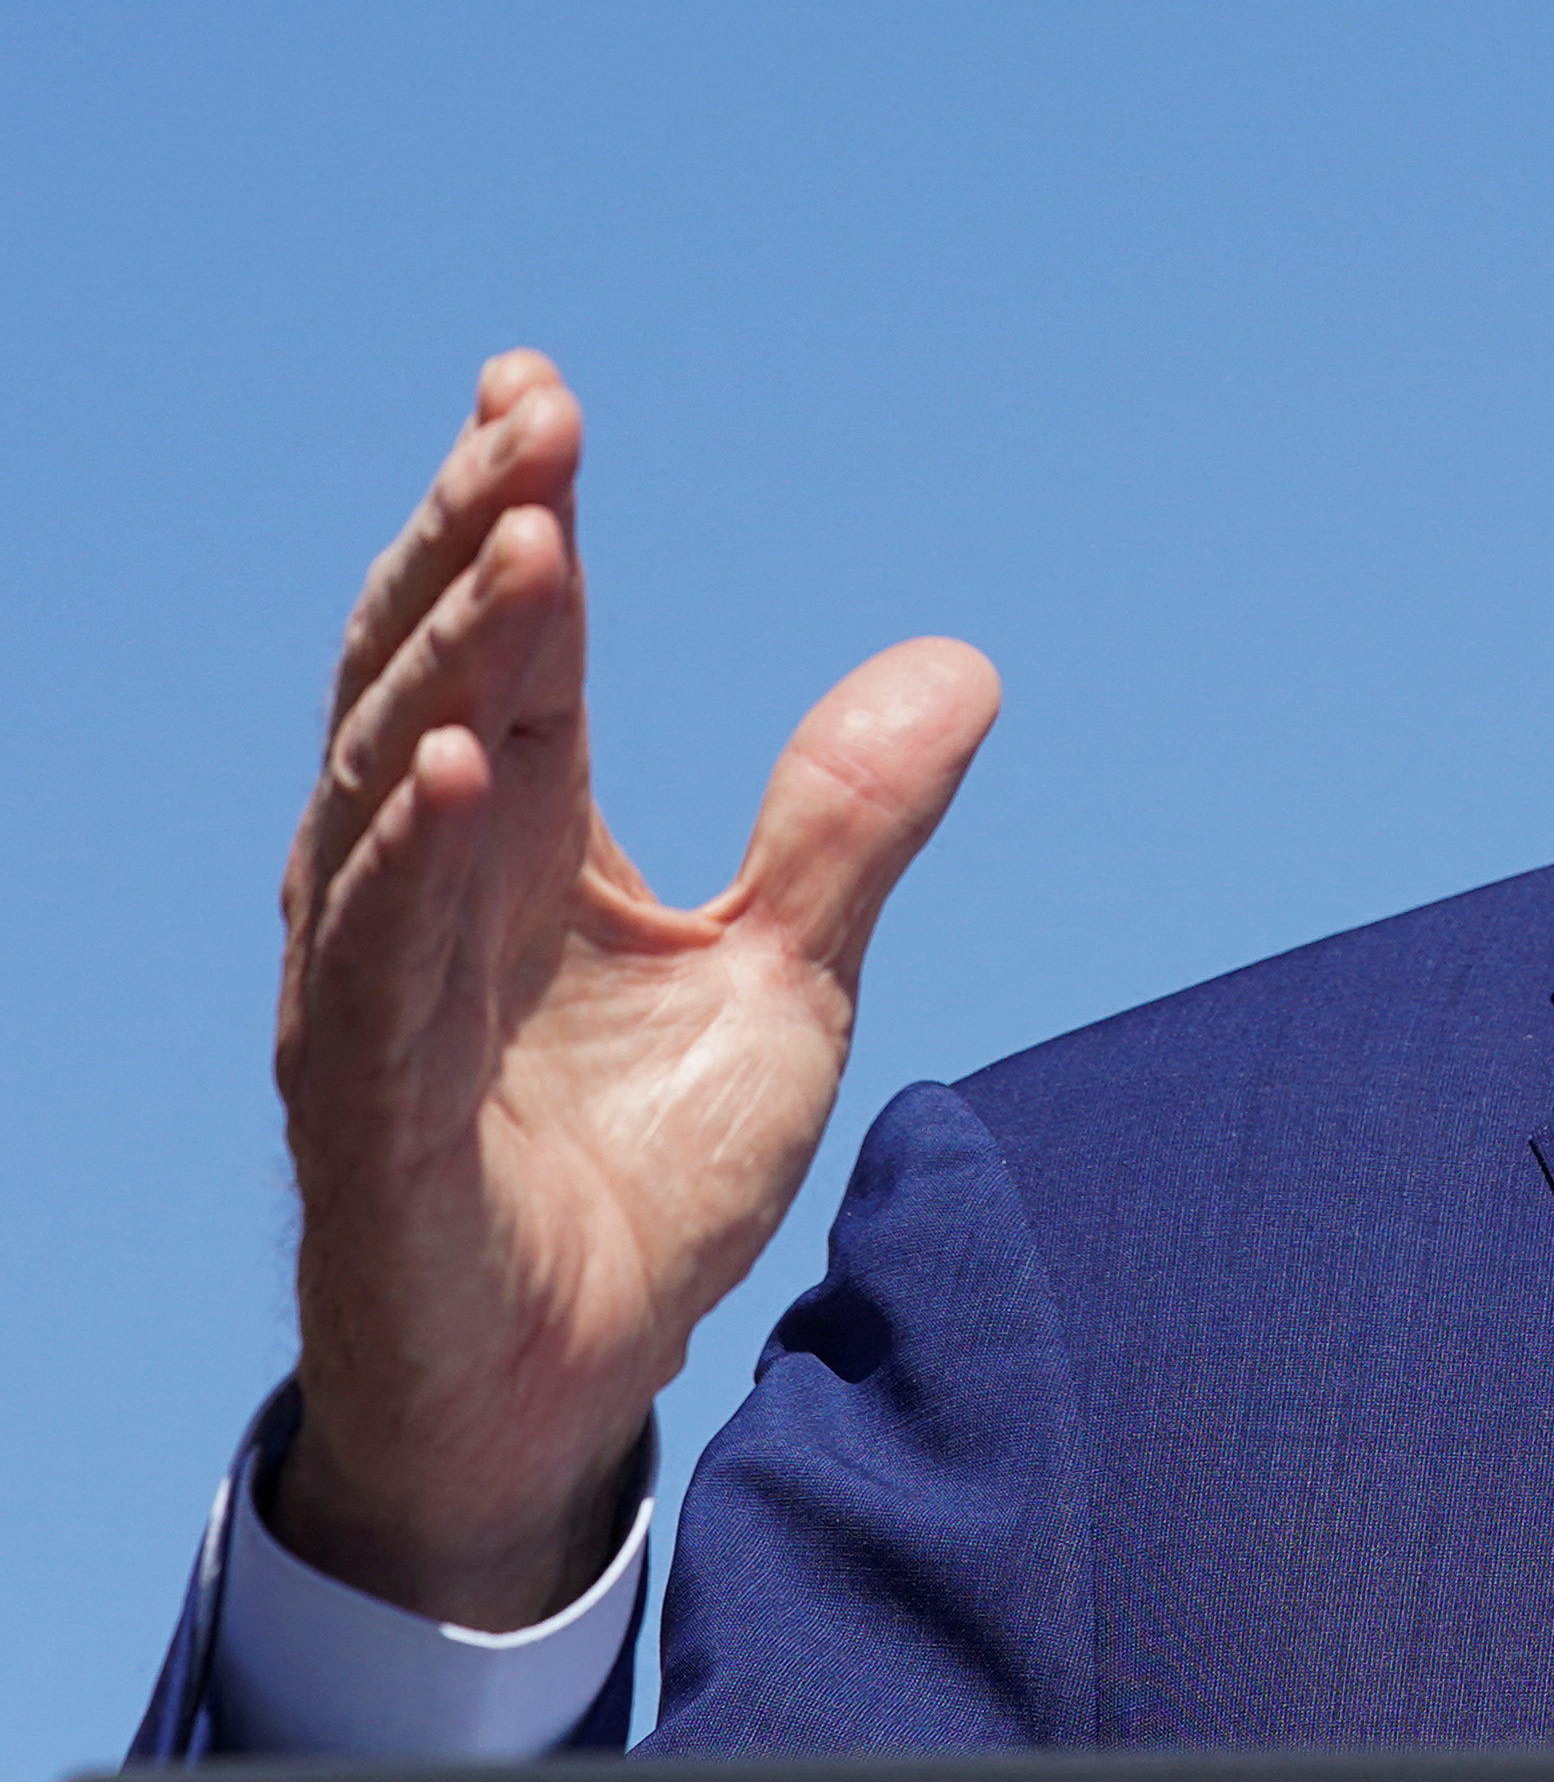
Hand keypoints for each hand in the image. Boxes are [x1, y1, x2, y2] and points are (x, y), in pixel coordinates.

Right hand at [268, 354, 998, 1623]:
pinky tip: (455, 765)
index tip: (534, 388)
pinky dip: (412, 864)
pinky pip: (376, 974)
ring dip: (446, 670)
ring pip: (384, 801)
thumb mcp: (787, 984)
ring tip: (519, 548)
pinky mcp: (368, 1125)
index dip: (510, 521)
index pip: (505, 654)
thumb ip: (847, 829)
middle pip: (423, 684)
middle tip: (528, 420)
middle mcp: (420, 903)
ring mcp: (375, 1007)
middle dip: (467, 547)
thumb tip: (958, 665)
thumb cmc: (638, 1179)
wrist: (569, 1393)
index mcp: (514, 851)